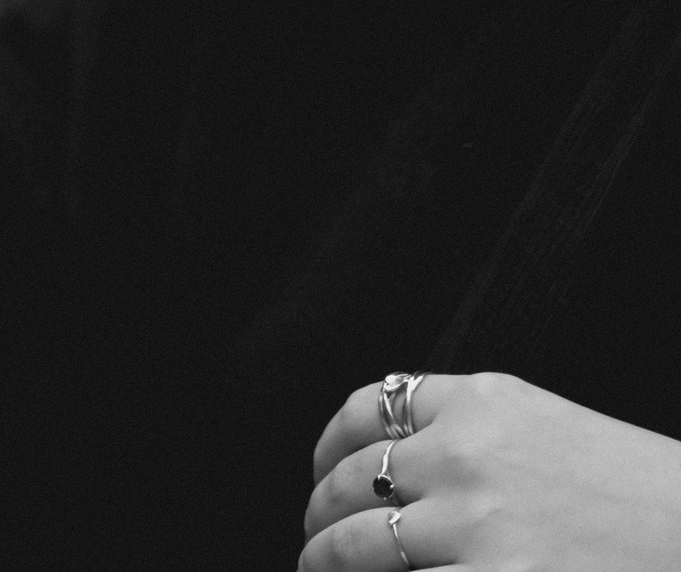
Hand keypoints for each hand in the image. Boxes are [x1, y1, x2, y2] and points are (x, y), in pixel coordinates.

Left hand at [303, 372, 680, 570]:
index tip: (324, 469)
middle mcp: (466, 453)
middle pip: (351, 477)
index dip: (332, 444)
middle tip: (316, 532)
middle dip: (321, 510)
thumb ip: (477, 435)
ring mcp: (473, 523)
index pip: (370, 408)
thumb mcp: (552, 431)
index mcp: (484, 403)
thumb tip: (401, 465)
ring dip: (327, 559)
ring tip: (321, 568)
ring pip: (355, 541)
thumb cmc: (643, 497)